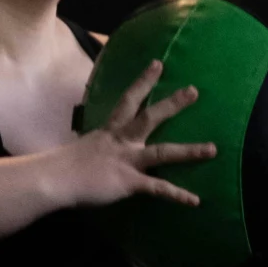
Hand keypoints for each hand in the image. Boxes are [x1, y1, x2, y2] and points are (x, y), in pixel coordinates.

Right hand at [59, 58, 213, 206]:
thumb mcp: (81, 148)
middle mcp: (121, 141)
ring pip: (162, 152)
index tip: (158, 64)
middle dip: (172, 104)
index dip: (143, 81)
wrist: (54, 179)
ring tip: (212, 149)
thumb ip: (95, 148)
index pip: (128, 100)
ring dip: (189, 151)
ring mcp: (126, 160)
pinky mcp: (128, 181)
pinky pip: (157, 188)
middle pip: (149, 117)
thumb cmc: (61, 167)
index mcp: (108, 131)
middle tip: (194, 91)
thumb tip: (95, 151)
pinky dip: (177, 195)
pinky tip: (195, 201)